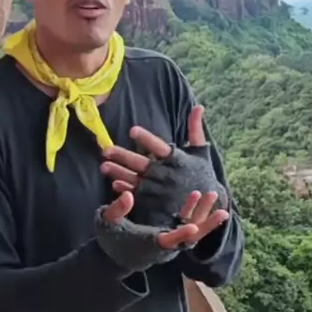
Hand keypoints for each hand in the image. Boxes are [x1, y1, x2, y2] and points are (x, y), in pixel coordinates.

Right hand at [96, 189, 225, 273]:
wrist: (116, 252)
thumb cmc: (110, 237)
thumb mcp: (107, 222)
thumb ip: (117, 209)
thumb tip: (127, 194)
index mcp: (148, 244)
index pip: (167, 242)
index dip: (180, 235)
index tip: (193, 226)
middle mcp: (164, 246)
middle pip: (190, 239)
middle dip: (206, 226)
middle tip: (222, 211)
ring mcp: (171, 241)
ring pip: (193, 231)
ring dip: (206, 216)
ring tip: (214, 194)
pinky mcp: (173, 234)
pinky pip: (189, 224)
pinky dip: (197, 212)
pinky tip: (202, 195)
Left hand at [100, 106, 228, 229]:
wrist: (207, 204)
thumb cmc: (202, 174)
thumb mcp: (201, 152)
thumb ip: (195, 129)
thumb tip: (198, 106)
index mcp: (179, 160)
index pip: (161, 148)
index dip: (147, 140)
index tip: (132, 130)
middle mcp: (169, 175)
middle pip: (144, 165)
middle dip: (125, 158)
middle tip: (107, 150)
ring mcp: (162, 190)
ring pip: (138, 181)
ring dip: (120, 174)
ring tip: (104, 166)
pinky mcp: (158, 203)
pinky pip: (140, 196)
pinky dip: (127, 191)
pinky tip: (114, 184)